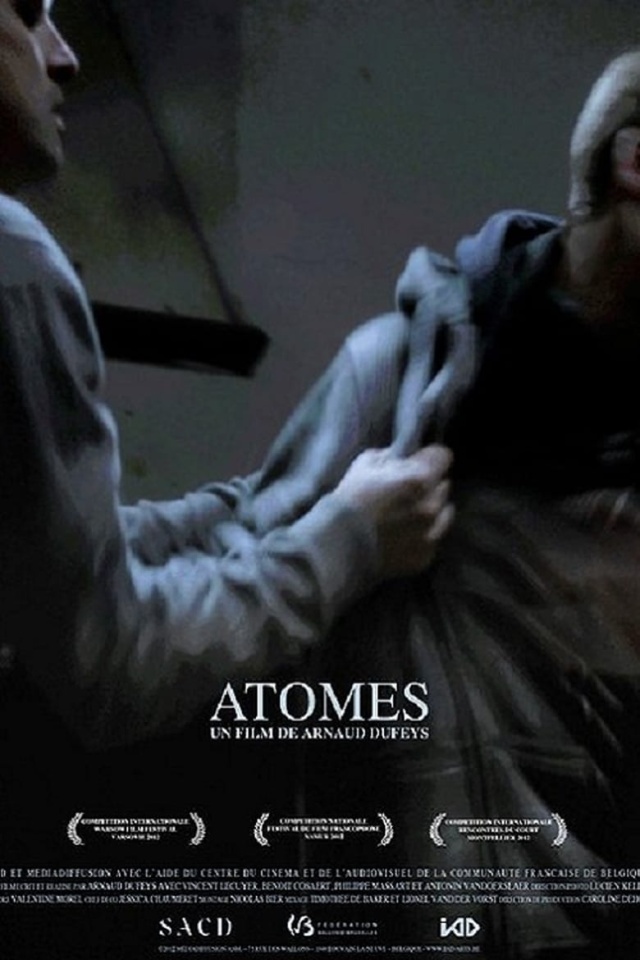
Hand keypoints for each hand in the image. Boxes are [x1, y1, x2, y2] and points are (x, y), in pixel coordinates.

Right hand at [333, 444, 453, 577]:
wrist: (338, 548)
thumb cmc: (349, 501)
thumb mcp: (365, 464)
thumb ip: (392, 457)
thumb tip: (404, 459)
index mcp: (419, 479)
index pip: (443, 456)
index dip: (429, 456)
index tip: (418, 461)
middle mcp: (432, 506)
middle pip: (444, 484)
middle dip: (429, 484)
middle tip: (407, 490)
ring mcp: (431, 534)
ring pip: (445, 512)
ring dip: (431, 509)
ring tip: (408, 514)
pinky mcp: (426, 557)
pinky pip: (434, 538)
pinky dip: (424, 534)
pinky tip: (404, 535)